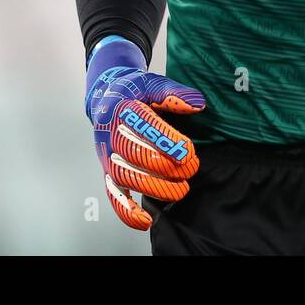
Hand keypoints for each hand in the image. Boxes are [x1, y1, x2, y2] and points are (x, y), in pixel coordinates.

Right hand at [85, 37, 205, 229]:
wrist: (106, 98)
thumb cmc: (135, 92)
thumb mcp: (152, 84)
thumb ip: (173, 93)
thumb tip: (198, 104)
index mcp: (124, 109)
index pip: (143, 126)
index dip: (166, 140)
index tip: (188, 151)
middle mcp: (112, 134)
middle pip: (135, 155)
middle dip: (166, 165)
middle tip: (191, 168)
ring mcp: (108, 156)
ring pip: (126, 177)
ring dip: (154, 187)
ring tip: (181, 190)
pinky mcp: (108, 172)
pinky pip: (113, 195)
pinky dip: (127, 212)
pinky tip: (147, 221)